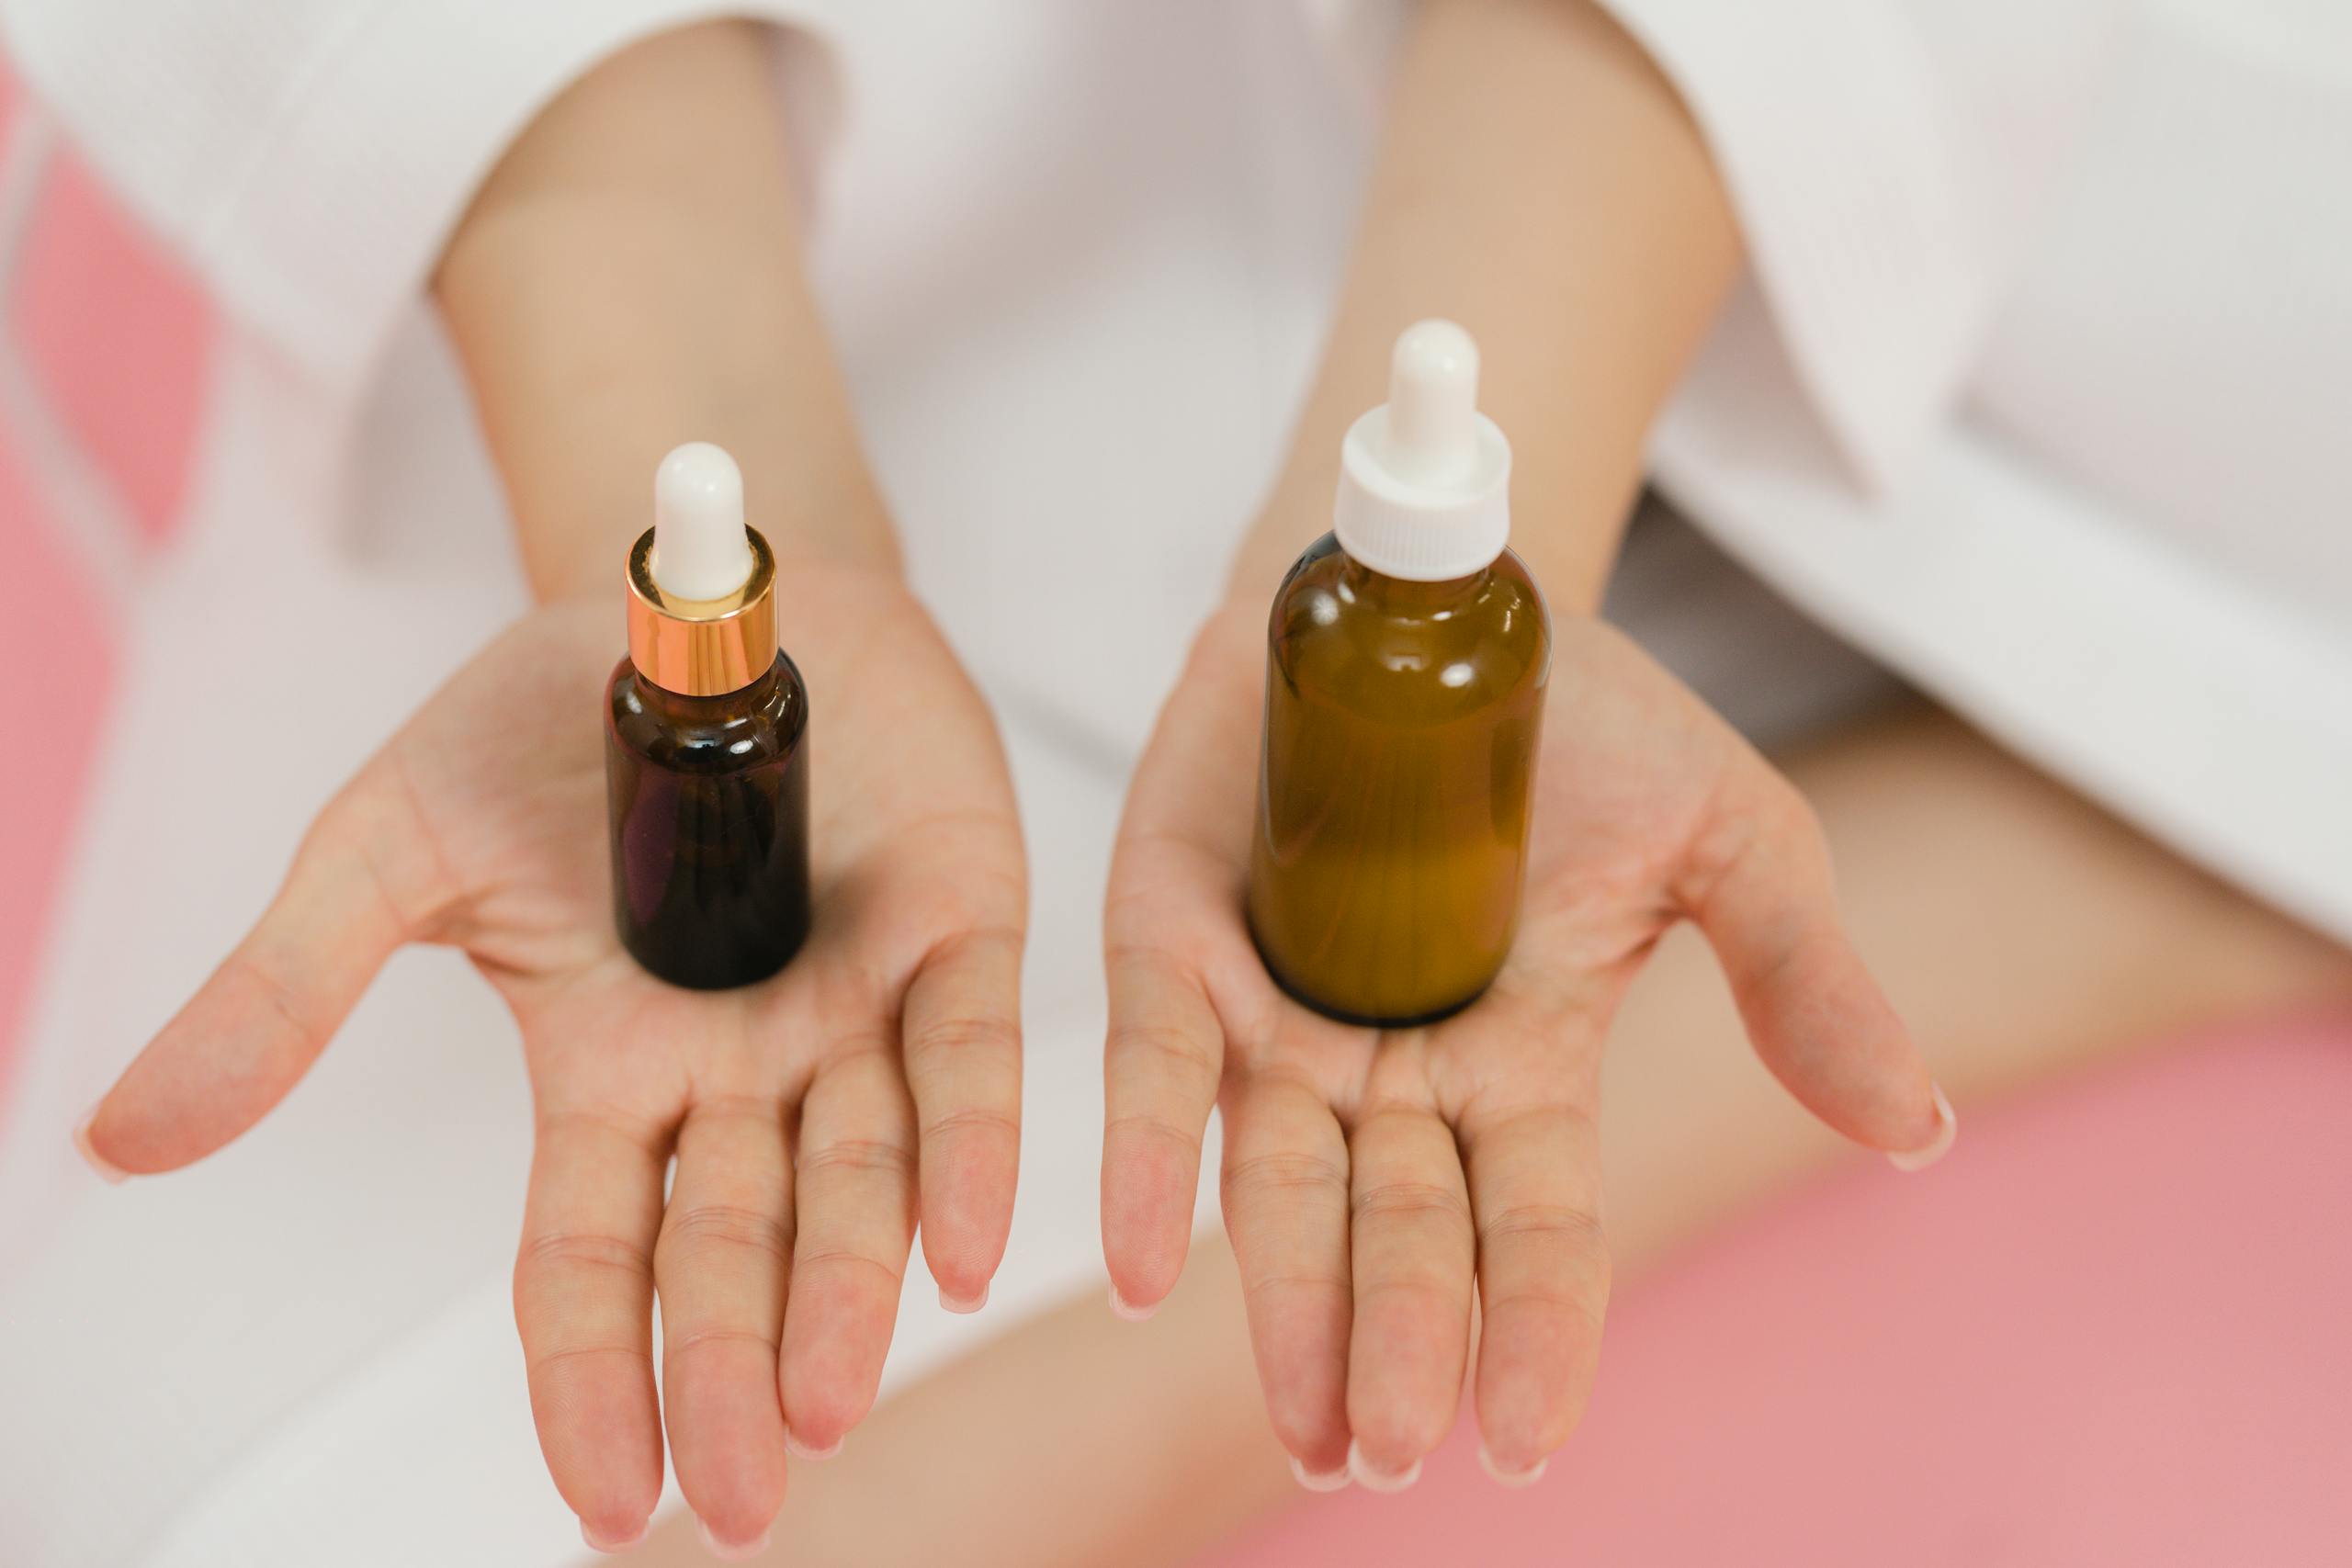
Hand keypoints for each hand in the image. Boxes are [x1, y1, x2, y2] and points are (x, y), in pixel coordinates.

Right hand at [78, 567, 1025, 1550]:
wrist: (689, 592)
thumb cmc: (543, 723)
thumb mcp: (395, 846)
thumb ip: (286, 991)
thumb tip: (119, 1141)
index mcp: (607, 1072)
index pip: (594, 1261)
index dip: (596, 1381)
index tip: (613, 1506)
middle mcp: (738, 1067)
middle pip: (734, 1247)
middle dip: (731, 1370)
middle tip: (742, 1496)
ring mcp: (852, 1005)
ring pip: (858, 1176)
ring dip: (849, 1292)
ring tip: (829, 1401)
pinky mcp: (955, 929)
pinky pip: (969, 1054)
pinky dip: (967, 1146)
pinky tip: (962, 1245)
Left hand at [1100, 597, 1944, 1486]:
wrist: (1445, 600)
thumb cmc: (1592, 724)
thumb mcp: (1727, 836)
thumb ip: (1798, 977)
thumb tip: (1919, 1132)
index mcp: (1526, 1062)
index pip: (1536, 1225)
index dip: (1534, 1329)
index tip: (1522, 1441)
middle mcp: (1396, 1068)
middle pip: (1399, 1228)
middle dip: (1394, 1338)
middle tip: (1384, 1449)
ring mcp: (1279, 1012)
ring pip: (1277, 1186)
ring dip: (1286, 1304)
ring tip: (1305, 1425)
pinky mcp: (1174, 943)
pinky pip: (1158, 1071)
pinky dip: (1142, 1165)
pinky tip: (1135, 1269)